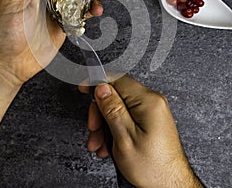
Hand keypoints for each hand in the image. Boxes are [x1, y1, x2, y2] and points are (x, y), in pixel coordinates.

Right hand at [80, 76, 202, 187]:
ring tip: (101, 145)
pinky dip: (114, 129)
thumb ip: (112, 109)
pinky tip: (110, 145)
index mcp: (148, 101)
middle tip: (94, 130)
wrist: (171, 186)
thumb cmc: (153, 167)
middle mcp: (152, 102)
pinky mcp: (150, 120)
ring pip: (119, 108)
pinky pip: (127, 117)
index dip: (97, 82)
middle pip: (116, 95)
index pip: (117, 79)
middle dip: (100, 113)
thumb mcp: (124, 138)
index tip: (83, 88)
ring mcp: (152, 111)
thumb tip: (101, 87)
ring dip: (105, 125)